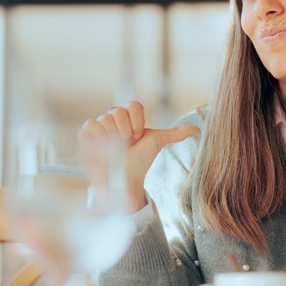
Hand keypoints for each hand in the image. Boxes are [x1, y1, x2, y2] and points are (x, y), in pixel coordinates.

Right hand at [79, 101, 199, 211]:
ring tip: (114, 149)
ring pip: (106, 119)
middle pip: (119, 112)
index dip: (138, 122)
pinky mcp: (86, 134)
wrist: (123, 180)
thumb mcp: (157, 143)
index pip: (133, 105)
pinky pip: (91, 125)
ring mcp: (99, 125)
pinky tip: (102, 148)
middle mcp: (114, 118)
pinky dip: (98, 137)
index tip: (138, 137)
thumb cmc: (139, 161)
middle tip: (126, 145)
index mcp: (129, 117)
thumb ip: (175, 134)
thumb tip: (198, 130)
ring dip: (113, 137)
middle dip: (126, 131)